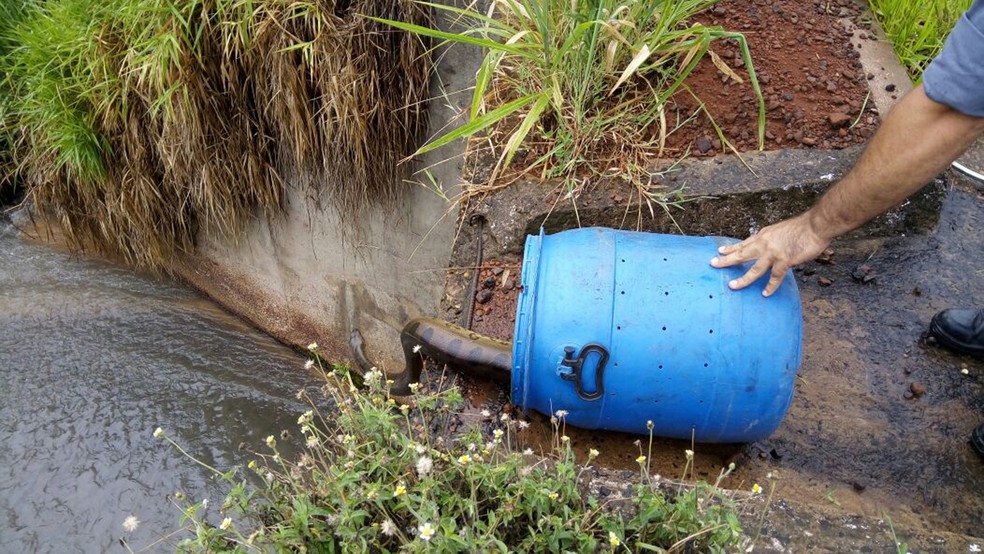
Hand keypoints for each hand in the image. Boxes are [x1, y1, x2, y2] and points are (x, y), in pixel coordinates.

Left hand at [709, 213, 830, 296]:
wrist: (816, 225)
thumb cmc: (802, 228)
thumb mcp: (780, 230)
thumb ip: (772, 239)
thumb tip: (768, 247)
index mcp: (764, 235)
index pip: (744, 243)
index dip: (731, 248)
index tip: (720, 251)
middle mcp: (765, 243)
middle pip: (741, 253)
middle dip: (726, 260)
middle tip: (713, 264)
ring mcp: (773, 252)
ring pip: (754, 268)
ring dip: (743, 278)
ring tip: (732, 286)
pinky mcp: (784, 260)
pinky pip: (775, 276)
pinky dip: (770, 286)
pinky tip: (765, 293)